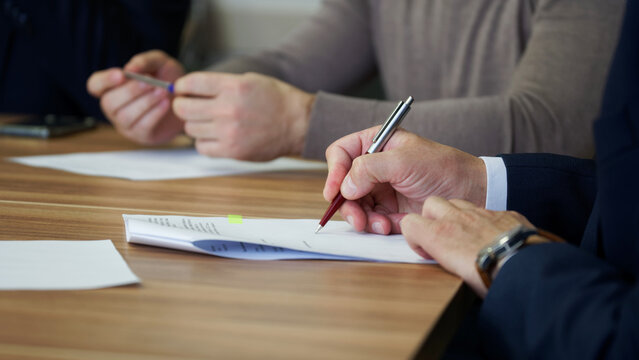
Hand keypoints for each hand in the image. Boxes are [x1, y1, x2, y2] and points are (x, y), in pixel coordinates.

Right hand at [87, 50, 184, 144]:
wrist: (189, 100)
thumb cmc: (168, 79)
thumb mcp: (159, 63)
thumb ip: (144, 61)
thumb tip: (130, 68)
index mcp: (112, 87)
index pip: (95, 85)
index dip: (104, 81)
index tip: (122, 74)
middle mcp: (113, 107)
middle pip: (109, 102)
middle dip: (130, 91)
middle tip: (151, 82)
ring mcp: (125, 124)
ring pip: (126, 116)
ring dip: (145, 102)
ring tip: (163, 91)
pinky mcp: (141, 135)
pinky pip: (142, 126)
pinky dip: (155, 113)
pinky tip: (166, 104)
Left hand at [172, 72, 314, 160]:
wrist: (298, 124)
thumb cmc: (276, 100)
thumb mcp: (249, 81)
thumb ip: (220, 84)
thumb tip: (192, 89)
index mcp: (232, 87)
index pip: (191, 83)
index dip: (181, 86)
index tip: (180, 89)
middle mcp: (228, 109)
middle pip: (184, 108)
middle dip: (181, 105)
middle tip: (186, 106)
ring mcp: (229, 132)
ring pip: (191, 129)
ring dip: (194, 124)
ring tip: (207, 122)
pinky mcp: (232, 151)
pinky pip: (201, 147)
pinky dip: (203, 142)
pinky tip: (214, 136)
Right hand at [323, 127, 486, 233]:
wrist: (472, 193)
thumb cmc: (443, 168)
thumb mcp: (404, 161)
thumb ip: (369, 168)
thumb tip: (345, 187)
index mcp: (376, 143)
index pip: (341, 153)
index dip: (334, 172)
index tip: (334, 192)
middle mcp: (375, 165)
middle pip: (343, 184)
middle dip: (347, 203)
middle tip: (357, 218)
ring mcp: (381, 188)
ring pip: (354, 205)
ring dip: (362, 218)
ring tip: (379, 225)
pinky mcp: (390, 209)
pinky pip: (371, 219)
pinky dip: (376, 226)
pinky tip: (390, 226)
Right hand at [400, 197, 544, 296]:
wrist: (526, 269)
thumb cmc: (491, 279)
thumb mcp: (455, 275)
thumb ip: (444, 259)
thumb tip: (446, 261)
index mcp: (440, 235)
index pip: (410, 223)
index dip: (414, 237)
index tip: (426, 251)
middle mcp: (457, 219)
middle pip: (431, 204)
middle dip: (432, 217)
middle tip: (443, 237)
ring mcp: (481, 213)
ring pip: (458, 202)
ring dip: (457, 215)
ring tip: (466, 235)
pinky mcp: (504, 213)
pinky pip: (487, 210)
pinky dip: (484, 220)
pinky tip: (492, 236)